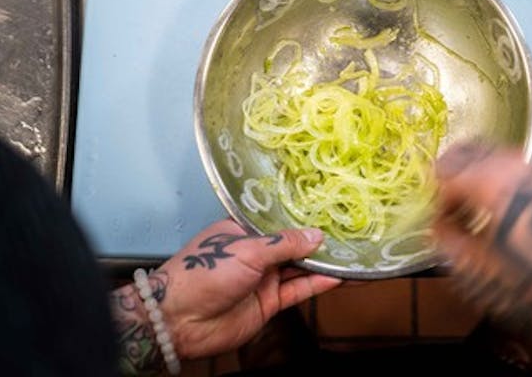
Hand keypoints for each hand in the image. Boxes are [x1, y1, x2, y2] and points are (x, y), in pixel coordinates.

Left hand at [112, 219, 339, 369]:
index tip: (331, 209)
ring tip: (352, 254)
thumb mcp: (247, 250)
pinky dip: (317, 284)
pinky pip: (298, 290)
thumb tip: (317, 235)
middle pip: (293, 245)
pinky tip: (338, 277)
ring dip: (323, 263)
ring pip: (300, 268)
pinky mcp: (268, 303)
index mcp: (243, 231)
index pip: (279, 221)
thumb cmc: (205, 274)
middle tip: (351, 232)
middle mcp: (255, 253)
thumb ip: (284, 243)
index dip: (303, 217)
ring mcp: (262, 279)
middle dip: (318, 241)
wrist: (179, 321)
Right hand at [432, 145, 531, 375]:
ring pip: (498, 154)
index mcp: (492, 183)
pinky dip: (506, 176)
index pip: (446, 173)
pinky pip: (522, 165)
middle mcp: (517, 165)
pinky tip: (508, 207)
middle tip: (451, 204)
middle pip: (471, 150)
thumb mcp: (475, 271)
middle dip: (455, 174)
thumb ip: (447, 239)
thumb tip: (439, 224)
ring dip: (480, 172)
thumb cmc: (529, 286)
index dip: (438, 199)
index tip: (441, 220)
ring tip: (478, 207)